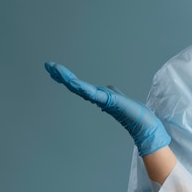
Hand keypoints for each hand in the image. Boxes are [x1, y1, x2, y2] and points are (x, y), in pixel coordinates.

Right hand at [44, 62, 170, 155]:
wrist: (144, 125)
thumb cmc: (134, 113)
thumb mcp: (119, 98)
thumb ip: (110, 93)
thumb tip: (105, 89)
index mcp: (99, 96)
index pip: (80, 85)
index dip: (67, 77)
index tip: (54, 69)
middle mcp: (98, 98)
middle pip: (76, 84)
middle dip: (62, 75)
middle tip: (48, 66)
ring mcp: (102, 100)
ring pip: (82, 87)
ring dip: (68, 78)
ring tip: (55, 70)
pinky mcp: (109, 102)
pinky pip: (94, 93)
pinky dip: (84, 88)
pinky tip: (74, 83)